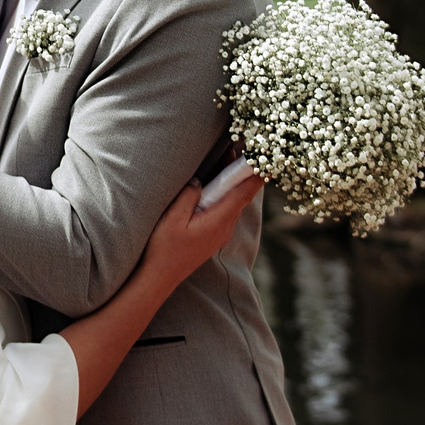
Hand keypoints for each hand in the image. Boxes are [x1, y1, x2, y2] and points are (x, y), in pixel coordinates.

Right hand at [136, 165, 263, 292]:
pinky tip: (211, 186)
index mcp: (219, 220)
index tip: (265, 157)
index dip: (256, 173)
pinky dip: (222, 195)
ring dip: (229, 183)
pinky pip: (223, 210)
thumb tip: (198, 180)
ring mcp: (221, 233)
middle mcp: (225, 227)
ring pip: (232, 202)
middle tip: (235, 147)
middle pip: (239, 194)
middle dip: (239, 171)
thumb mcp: (173, 218)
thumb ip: (189, 195)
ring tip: (223, 159)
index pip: (244, 192)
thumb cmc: (164, 248)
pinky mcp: (213, 236)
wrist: (159, 277)